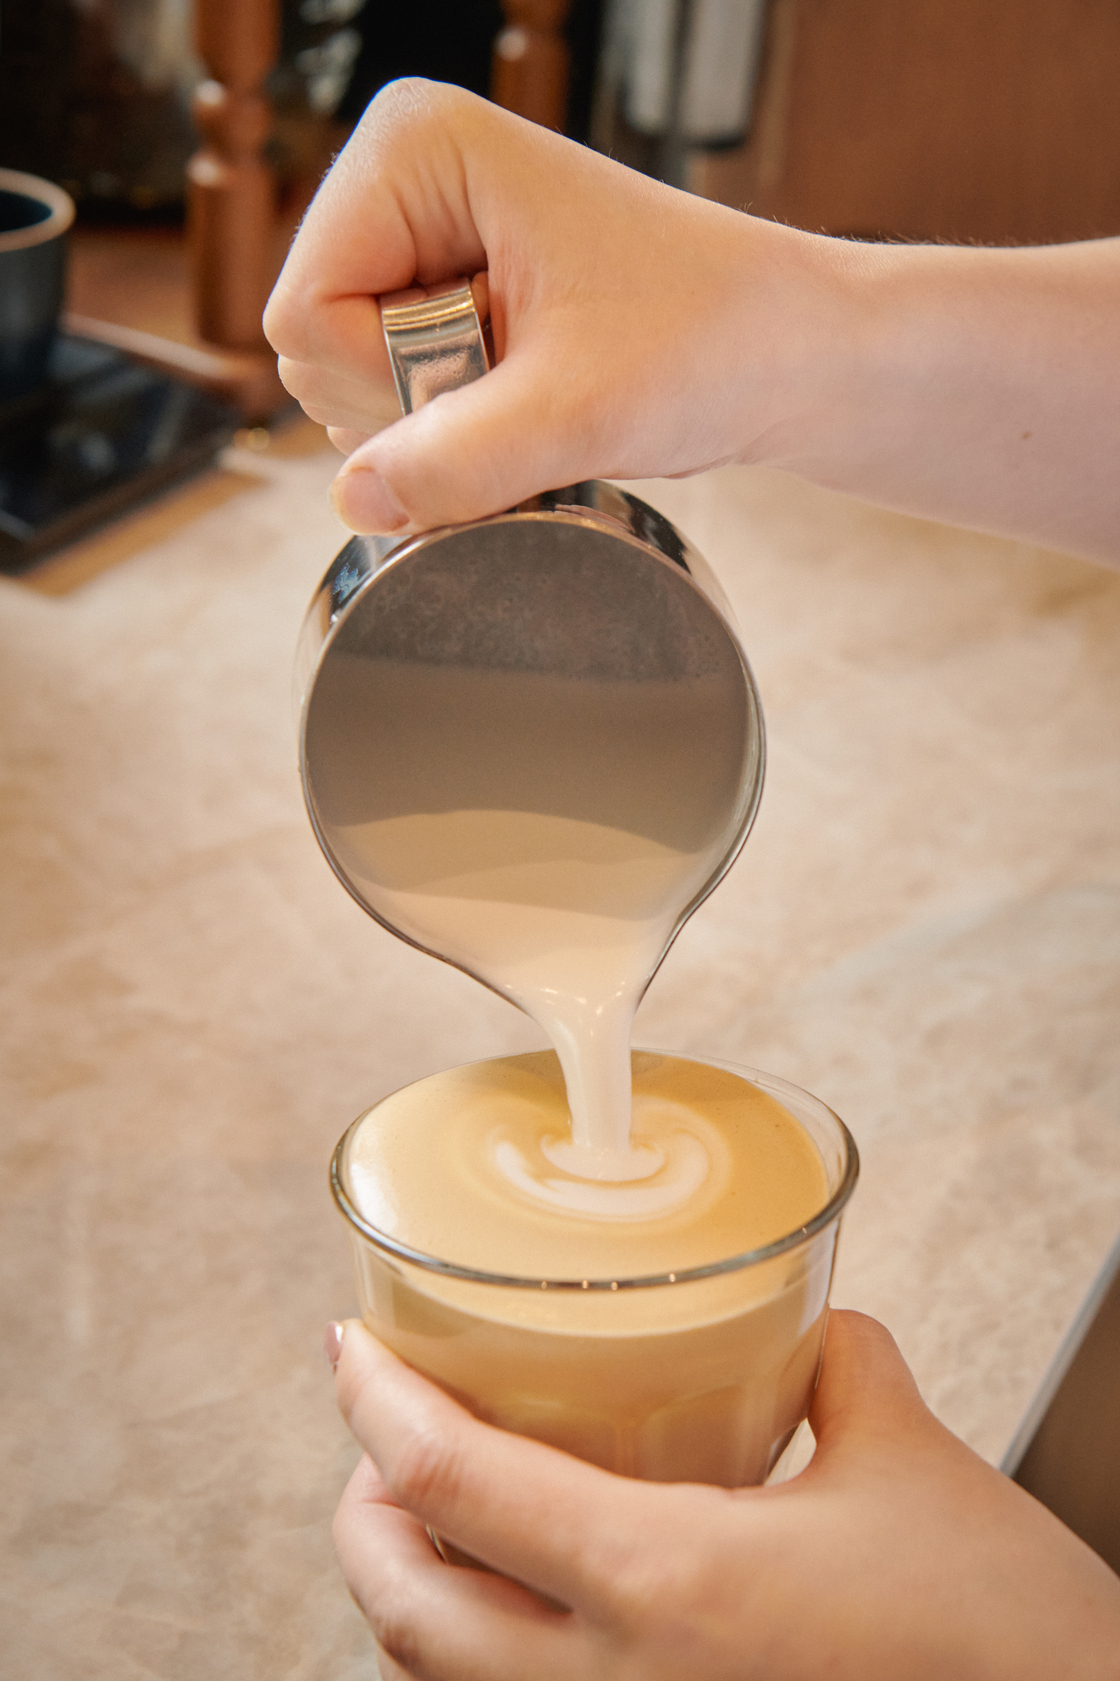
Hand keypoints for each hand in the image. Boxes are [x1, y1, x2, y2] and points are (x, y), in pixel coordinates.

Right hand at [263, 78, 845, 536]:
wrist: (786, 357)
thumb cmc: (711, 335)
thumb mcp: (579, 409)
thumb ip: (457, 459)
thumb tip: (355, 501)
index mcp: (414, 147)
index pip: (301, 310)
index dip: (385, 377)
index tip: (501, 363)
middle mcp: (402, 184)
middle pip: (313, 350)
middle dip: (411, 402)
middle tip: (528, 379)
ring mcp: (420, 245)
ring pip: (343, 387)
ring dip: (436, 425)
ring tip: (536, 386)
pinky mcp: (443, 301)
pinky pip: (389, 402)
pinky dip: (452, 433)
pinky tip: (525, 403)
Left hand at [327, 1310, 1119, 1679]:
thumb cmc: (1001, 1640)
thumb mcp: (915, 1463)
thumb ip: (841, 1369)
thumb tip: (810, 1329)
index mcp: (666, 1586)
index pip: (453, 1484)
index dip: (373, 1407)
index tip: (348, 1350)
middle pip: (403, 1610)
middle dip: (362, 1514)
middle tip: (381, 1439)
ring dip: (412, 1598)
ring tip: (439, 1520)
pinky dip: (479, 1665)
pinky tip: (528, 1616)